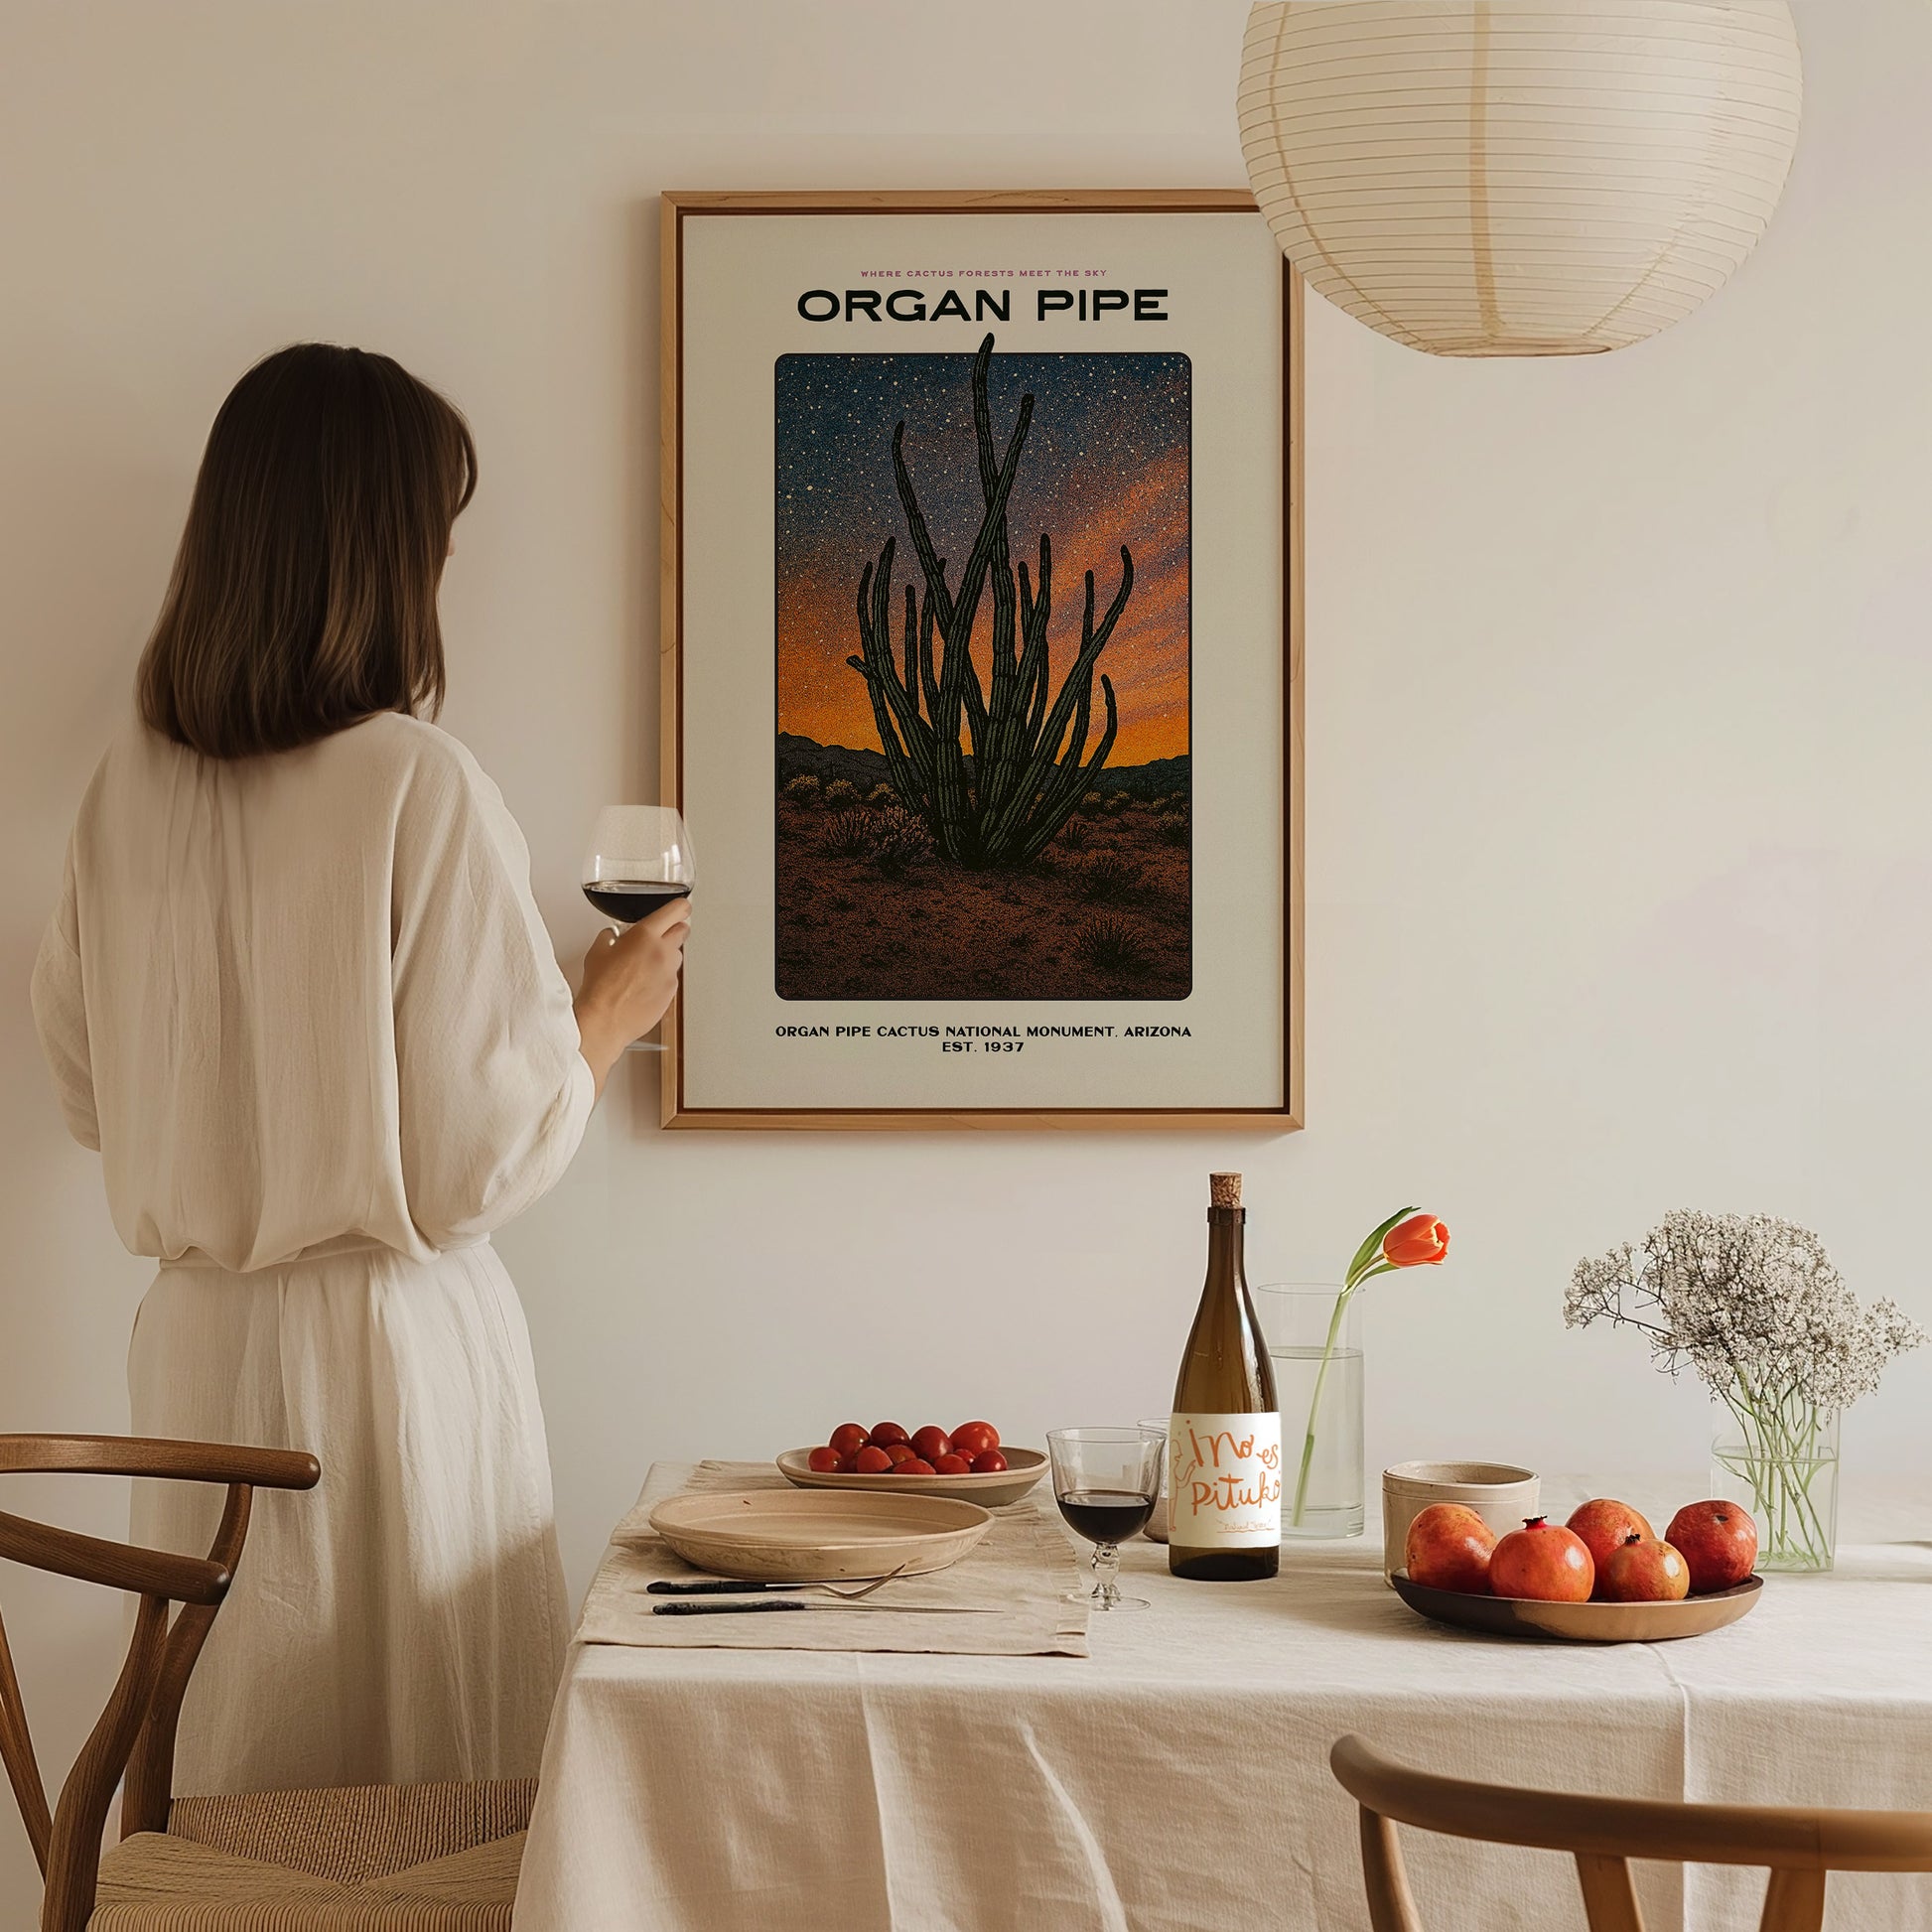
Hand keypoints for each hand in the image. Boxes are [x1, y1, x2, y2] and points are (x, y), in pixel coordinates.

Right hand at [574, 896, 690, 1094]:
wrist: (605, 1020)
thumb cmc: (600, 988)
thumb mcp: (597, 952)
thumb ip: (609, 937)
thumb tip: (612, 936)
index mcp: (645, 935)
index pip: (677, 910)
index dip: (680, 907)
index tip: (681, 908)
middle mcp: (663, 952)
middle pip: (683, 931)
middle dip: (673, 930)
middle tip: (660, 935)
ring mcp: (670, 973)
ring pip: (677, 956)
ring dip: (667, 956)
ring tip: (645, 966)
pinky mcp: (671, 993)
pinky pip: (672, 978)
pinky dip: (663, 978)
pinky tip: (644, 985)